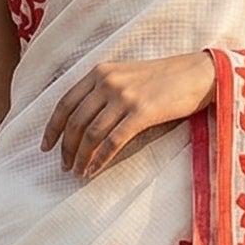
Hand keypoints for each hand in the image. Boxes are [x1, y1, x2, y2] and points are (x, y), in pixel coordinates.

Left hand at [40, 52, 214, 180]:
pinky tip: (95, 170)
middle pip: (75, 121)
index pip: (65, 102)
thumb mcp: (127, 75)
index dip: (52, 128)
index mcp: (100, 72)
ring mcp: (125, 97)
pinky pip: (113, 141)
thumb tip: (82, 122)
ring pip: (91, 134)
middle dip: (66, 148)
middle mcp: (108, 82)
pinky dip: (100, 159)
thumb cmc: (165, 78)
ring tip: (78, 172)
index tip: (45, 147)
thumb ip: (104, 90)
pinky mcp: (142, 112)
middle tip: (64, 166)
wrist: (199, 74)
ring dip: (81, 157)